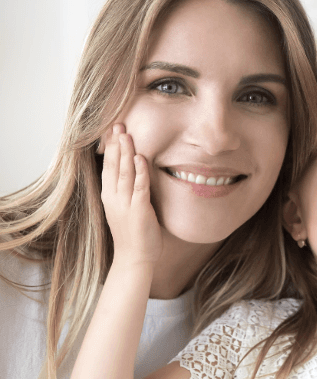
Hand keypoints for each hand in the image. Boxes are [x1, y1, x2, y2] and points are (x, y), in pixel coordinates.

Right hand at [101, 124, 162, 266]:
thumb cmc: (134, 234)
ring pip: (125, 172)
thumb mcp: (126, 209)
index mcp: (109, 197)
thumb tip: (134, 173)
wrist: (135, 259)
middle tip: (118, 124)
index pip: (108, 167)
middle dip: (116, 144)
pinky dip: (140, 170)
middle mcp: (114, 198)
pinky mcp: (139, 209)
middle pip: (114, 166)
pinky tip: (141, 157)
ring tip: (127, 134)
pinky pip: (139, 186)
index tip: (112, 130)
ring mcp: (125, 204)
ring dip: (126, 152)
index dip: (111, 148)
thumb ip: (127, 191)